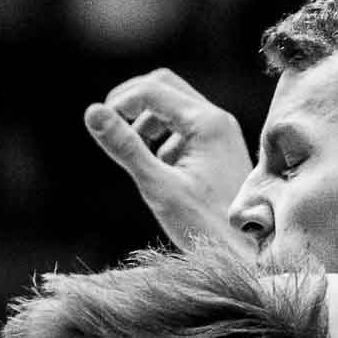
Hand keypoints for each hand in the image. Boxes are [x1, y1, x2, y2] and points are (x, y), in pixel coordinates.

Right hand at [84, 69, 252, 251]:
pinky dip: (158, 137)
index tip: (100, 128)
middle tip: (109, 128)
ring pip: (171, 105)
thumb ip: (124, 146)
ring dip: (143, 120)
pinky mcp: (215, 148)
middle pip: (163, 86)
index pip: (151, 89)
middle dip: (130, 102)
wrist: (246, 251)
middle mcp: (216, 119)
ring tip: (132, 153)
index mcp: (206, 122)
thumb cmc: (203, 224)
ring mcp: (218, 132)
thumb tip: (92, 112)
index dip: (119, 103)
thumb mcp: (157, 185)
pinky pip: (180, 127)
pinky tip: (155, 166)